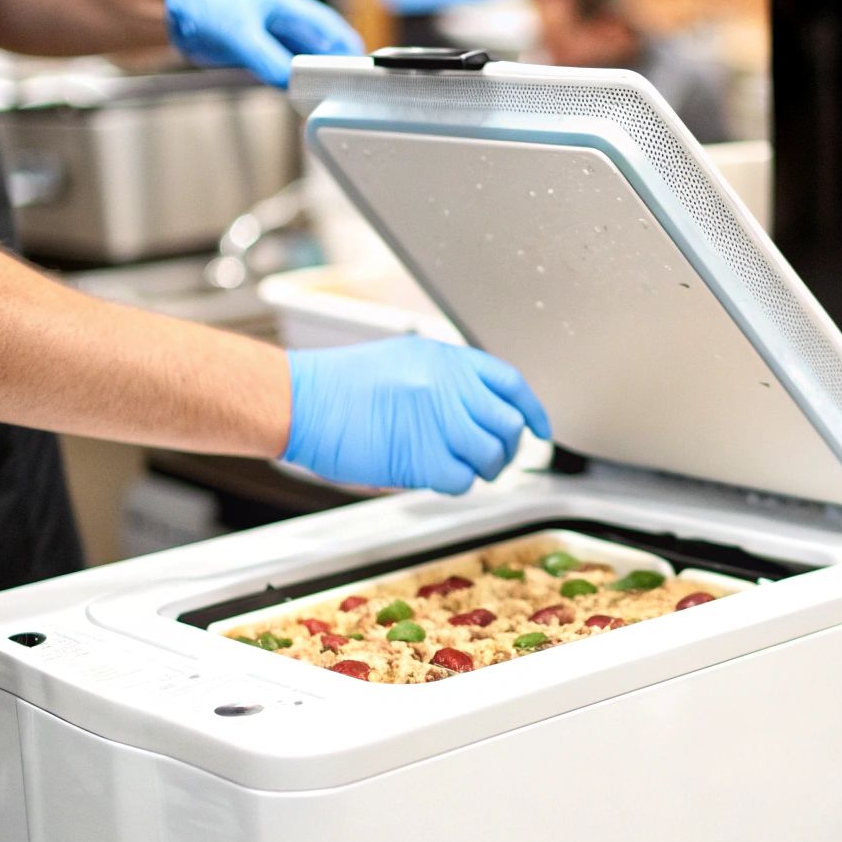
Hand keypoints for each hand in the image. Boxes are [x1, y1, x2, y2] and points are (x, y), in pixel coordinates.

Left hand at [163, 0, 362, 87]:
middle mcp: (282, 22)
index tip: (358, 70)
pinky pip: (281, 69)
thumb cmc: (202, 2)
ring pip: (301, 61)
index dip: (347, 48)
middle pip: (319, 48)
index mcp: (287, 6)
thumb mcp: (238, 32)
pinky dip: (290, 82)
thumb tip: (288, 81)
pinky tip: (293, 94)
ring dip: (310, 78)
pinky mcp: (255, 52)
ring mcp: (269, 37)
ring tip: (320, 97)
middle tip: (342, 92)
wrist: (169, 9)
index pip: (329, 28)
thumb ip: (266, 58)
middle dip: (331, 68)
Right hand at [280, 337, 550, 494]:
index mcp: (447, 358)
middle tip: (493, 458)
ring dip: (484, 469)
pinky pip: (462, 480)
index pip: (510, 383)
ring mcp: (438, 420)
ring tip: (461, 468)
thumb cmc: (341, 385)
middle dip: (507, 447)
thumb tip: (480, 410)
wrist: (301, 400)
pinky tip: (435, 475)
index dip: (532, 410)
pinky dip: (456, 483)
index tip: (539, 429)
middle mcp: (449, 385)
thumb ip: (447, 380)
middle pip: (508, 423)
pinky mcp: (422, 456)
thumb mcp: (405, 360)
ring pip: (491, 454)